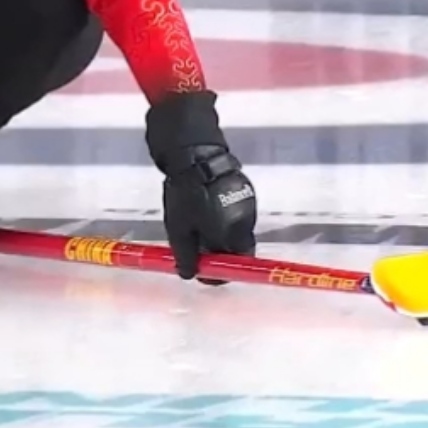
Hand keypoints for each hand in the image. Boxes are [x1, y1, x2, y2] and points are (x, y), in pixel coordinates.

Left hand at [144, 91, 257, 281]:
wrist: (194, 153)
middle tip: (196, 249)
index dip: (219, 272)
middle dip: (217, 253)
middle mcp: (246, 221)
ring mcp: (247, 204)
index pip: (235, 264)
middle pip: (236, 248)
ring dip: (219, 234)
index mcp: (233, 234)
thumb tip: (189, 274)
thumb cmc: (186, 193)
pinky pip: (233, 213)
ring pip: (234, 230)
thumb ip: (186, 255)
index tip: (203, 272)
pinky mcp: (244, 189)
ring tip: (196, 224)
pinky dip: (221, 218)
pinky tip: (203, 208)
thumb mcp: (179, 229)